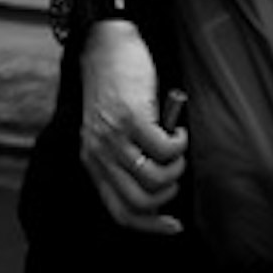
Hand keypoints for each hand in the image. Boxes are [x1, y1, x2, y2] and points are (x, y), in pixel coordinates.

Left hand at [72, 26, 186, 235]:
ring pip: (156, 179)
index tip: (174, 226)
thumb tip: (159, 191)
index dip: (150, 226)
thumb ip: (126, 161)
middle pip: (140, 202)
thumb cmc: (117, 88)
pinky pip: (166, 149)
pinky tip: (176, 128)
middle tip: (175, 170)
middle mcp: (98, 153)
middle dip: (168, 193)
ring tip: (176, 145)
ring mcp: (113, 136)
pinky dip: (179, 143)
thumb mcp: (112, 132)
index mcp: (93, 162)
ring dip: (176, 166)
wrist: (108, 45)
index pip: (119, 212)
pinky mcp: (131, 117)